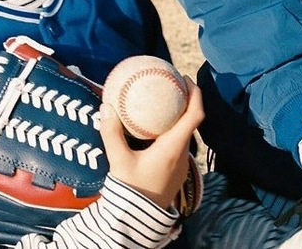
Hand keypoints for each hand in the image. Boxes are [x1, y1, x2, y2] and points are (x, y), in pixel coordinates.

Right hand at [99, 77, 203, 209]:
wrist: (137, 223)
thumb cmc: (130, 191)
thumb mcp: (118, 161)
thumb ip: (112, 133)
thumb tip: (106, 107)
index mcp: (174, 147)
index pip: (195, 115)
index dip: (195, 94)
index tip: (184, 78)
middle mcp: (182, 154)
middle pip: (193, 121)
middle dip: (186, 100)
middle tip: (171, 84)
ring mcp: (181, 164)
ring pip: (186, 133)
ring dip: (180, 116)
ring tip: (163, 102)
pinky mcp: (175, 172)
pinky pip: (179, 144)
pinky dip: (173, 130)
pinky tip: (156, 129)